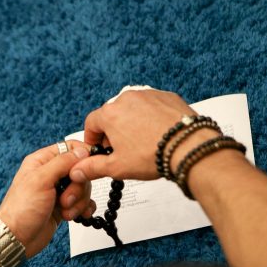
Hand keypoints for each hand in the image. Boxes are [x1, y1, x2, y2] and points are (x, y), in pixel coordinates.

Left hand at [0, 141, 93, 258]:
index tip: (87, 169)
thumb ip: (62, 162)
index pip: (69, 148)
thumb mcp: (41, 180)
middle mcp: (50, 174)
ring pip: (83, 188)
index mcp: (42, 161)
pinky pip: (83, 202)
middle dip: (78, 187)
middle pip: (80, 170)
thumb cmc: (21, 210)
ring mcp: (57, 191)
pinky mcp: (63, 206)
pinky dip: (83, 209)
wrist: (16, 238)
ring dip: (78, 201)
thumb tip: (82, 150)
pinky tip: (76, 215)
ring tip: (64, 210)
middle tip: (65, 199)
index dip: (82, 156)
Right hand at [69, 89, 198, 182]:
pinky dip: (151, 117)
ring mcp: (148, 95)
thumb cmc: (153, 155)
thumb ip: (93, 168)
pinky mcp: (166, 96)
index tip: (98, 148)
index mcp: (110, 114)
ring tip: (142, 143)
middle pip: (112, 115)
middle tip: (121, 150)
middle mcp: (127, 99)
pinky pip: (152, 106)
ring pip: (133, 109)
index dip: (92, 138)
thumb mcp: (117, 167)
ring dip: (132, 123)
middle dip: (113, 132)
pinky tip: (157, 134)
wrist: (188, 147)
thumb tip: (77, 170)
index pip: (91, 123)